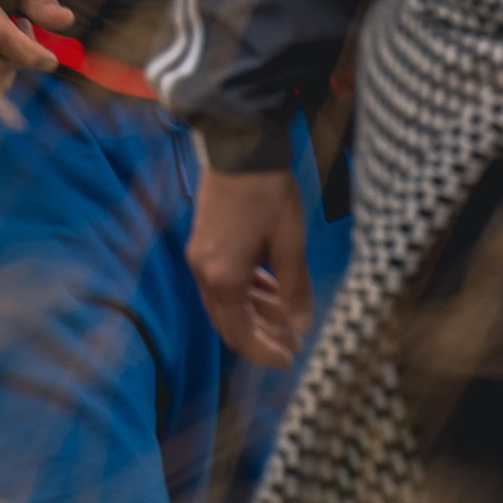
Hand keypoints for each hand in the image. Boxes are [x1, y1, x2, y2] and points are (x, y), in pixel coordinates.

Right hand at [189, 163, 313, 366]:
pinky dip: (246, 290)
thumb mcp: (290, 243)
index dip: (264, 351)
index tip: (290, 357)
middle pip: (228, 322)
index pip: (239, 334)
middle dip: (261, 336)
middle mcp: (204, 271)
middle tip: (292, 343)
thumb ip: (294, 289)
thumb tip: (301, 326)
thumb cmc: (268, 194)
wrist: (240, 145)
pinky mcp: (204, 241)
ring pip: (226, 301)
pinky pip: (223, 280)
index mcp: (223, 277)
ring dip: (255, 312)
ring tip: (288, 316)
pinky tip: (271, 287)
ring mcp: (201, 255)